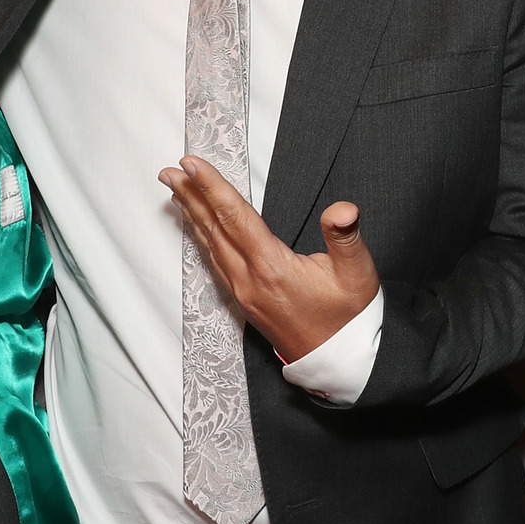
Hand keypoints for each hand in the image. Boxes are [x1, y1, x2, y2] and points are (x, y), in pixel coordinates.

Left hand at [158, 156, 378, 363]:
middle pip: (214, 228)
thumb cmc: (348, 316)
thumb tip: (343, 209)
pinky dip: (203, 238)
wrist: (339, 360)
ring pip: (210, 244)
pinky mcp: (244, 300)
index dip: (212, 187)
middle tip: (167, 170)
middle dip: (190, 195)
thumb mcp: (356, 274)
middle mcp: (250, 279)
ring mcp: (243, 292)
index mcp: (272, 267)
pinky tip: (198, 227)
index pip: (235, 216)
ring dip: (192, 215)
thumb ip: (346, 237)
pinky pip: (215, 261)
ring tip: (174, 190)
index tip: (190, 163)